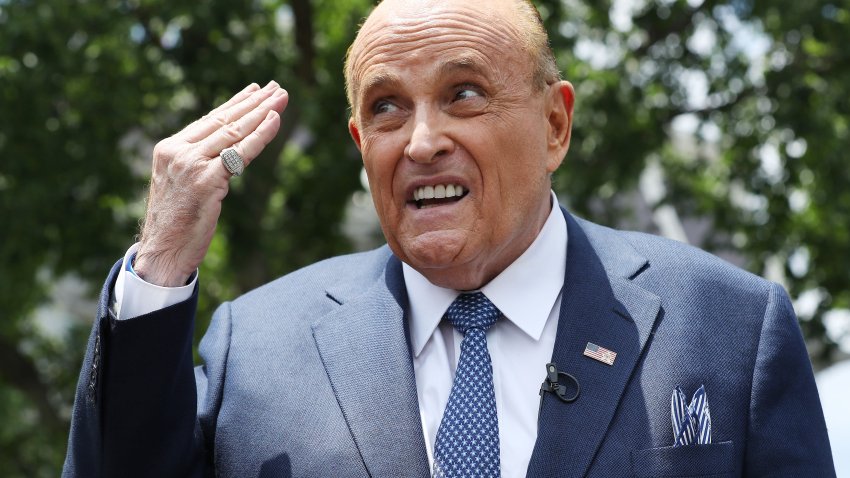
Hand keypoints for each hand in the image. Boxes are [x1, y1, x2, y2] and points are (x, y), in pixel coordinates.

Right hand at [134, 81, 288, 286]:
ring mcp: (191, 164)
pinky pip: (240, 153)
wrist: (161, 252)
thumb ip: (200, 164)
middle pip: (224, 120)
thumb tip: (229, 150)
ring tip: (282, 97)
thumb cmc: (176, 224)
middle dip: (254, 103)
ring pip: (234, 131)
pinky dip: (261, 135)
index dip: (236, 104)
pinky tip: (275, 121)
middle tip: (278, 88)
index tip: (256, 91)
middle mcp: (177, 151)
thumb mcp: (183, 185)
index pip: (209, 120)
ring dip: (262, 112)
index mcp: (169, 148)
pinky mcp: (206, 180)